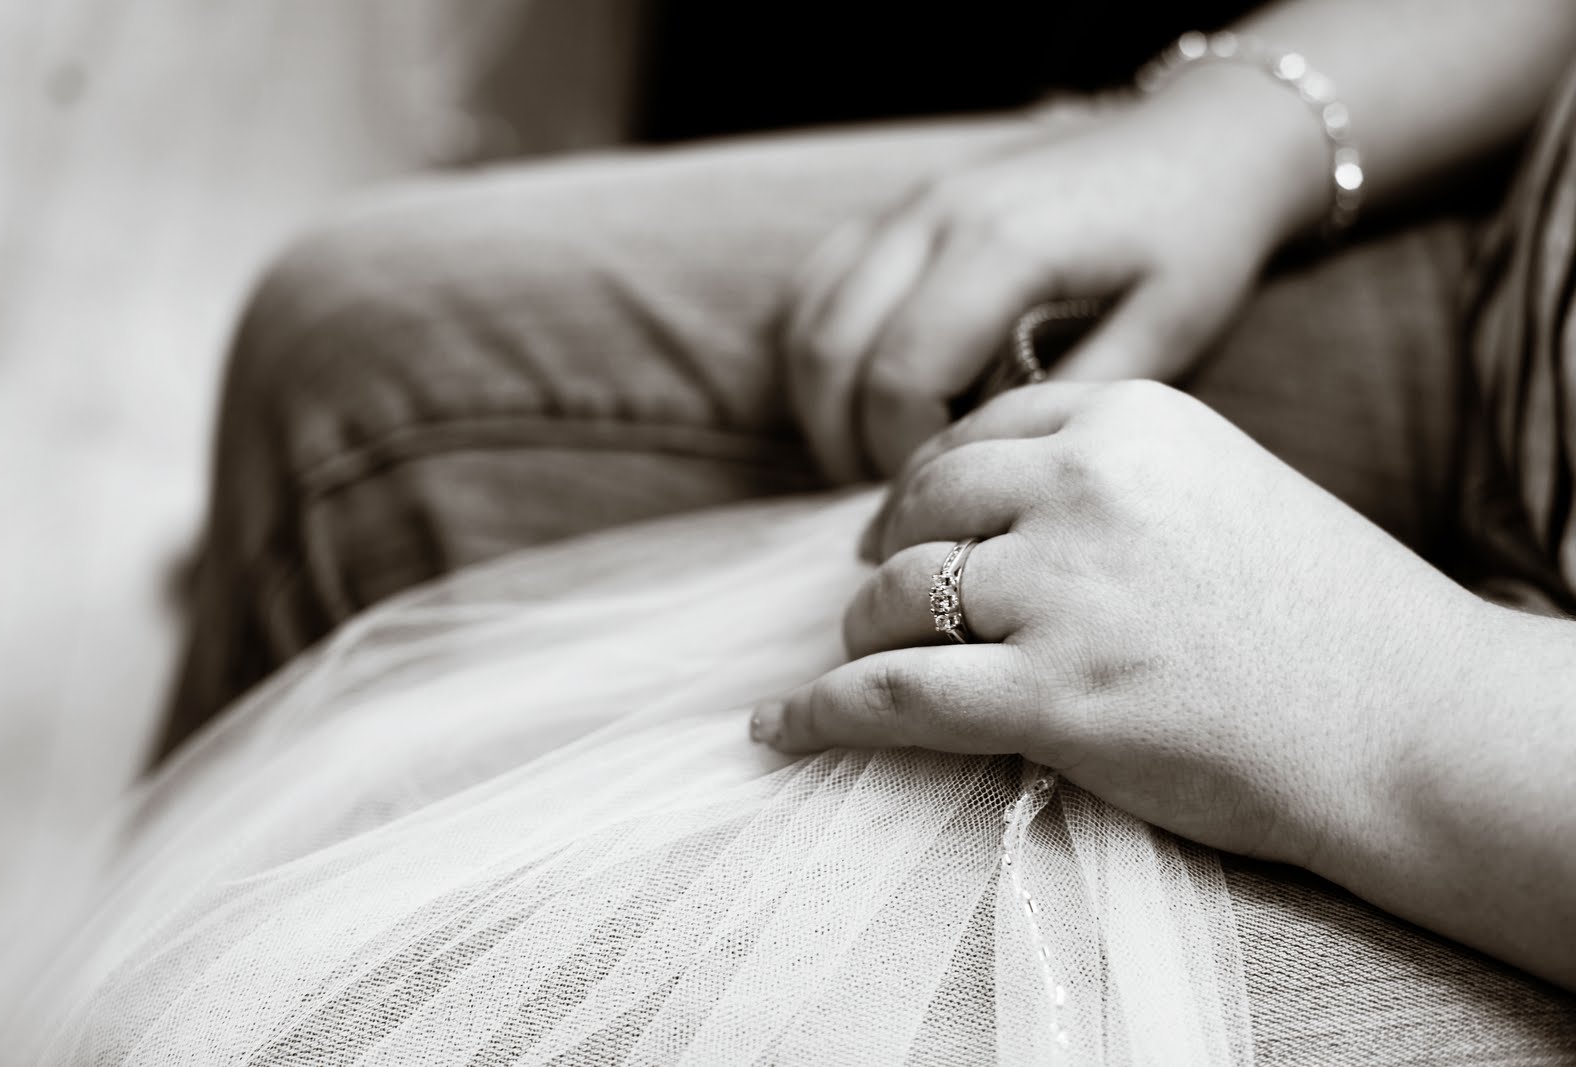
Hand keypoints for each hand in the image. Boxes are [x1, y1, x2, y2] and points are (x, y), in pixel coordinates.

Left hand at [753, 381, 1484, 869]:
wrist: (1412, 724)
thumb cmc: (1327, 615)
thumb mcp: (1217, 486)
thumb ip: (1106, 476)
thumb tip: (981, 502)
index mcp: (1129, 419)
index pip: (974, 435)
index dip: (920, 486)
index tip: (899, 522)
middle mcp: (1086, 489)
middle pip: (920, 506)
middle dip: (887, 552)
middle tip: (877, 592)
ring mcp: (1065, 593)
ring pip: (895, 595)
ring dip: (863, 630)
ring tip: (861, 657)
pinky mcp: (1053, 698)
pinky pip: (892, 695)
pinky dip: (823, 712)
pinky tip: (781, 727)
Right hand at [780, 77, 1312, 483]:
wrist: (1202, 143)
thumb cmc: (1195, 241)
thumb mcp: (1168, 333)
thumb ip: (1072, 402)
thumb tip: (988, 469)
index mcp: (1001, 245)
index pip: (899, 376)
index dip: (905, 456)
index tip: (952, 495)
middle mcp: (935, 215)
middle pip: (831, 352)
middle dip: (847, 444)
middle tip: (900, 500)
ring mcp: (907, 206)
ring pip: (805, 322)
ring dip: (821, 407)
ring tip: (873, 462)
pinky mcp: (897, 210)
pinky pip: (813, 289)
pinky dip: (815, 356)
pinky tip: (858, 403)